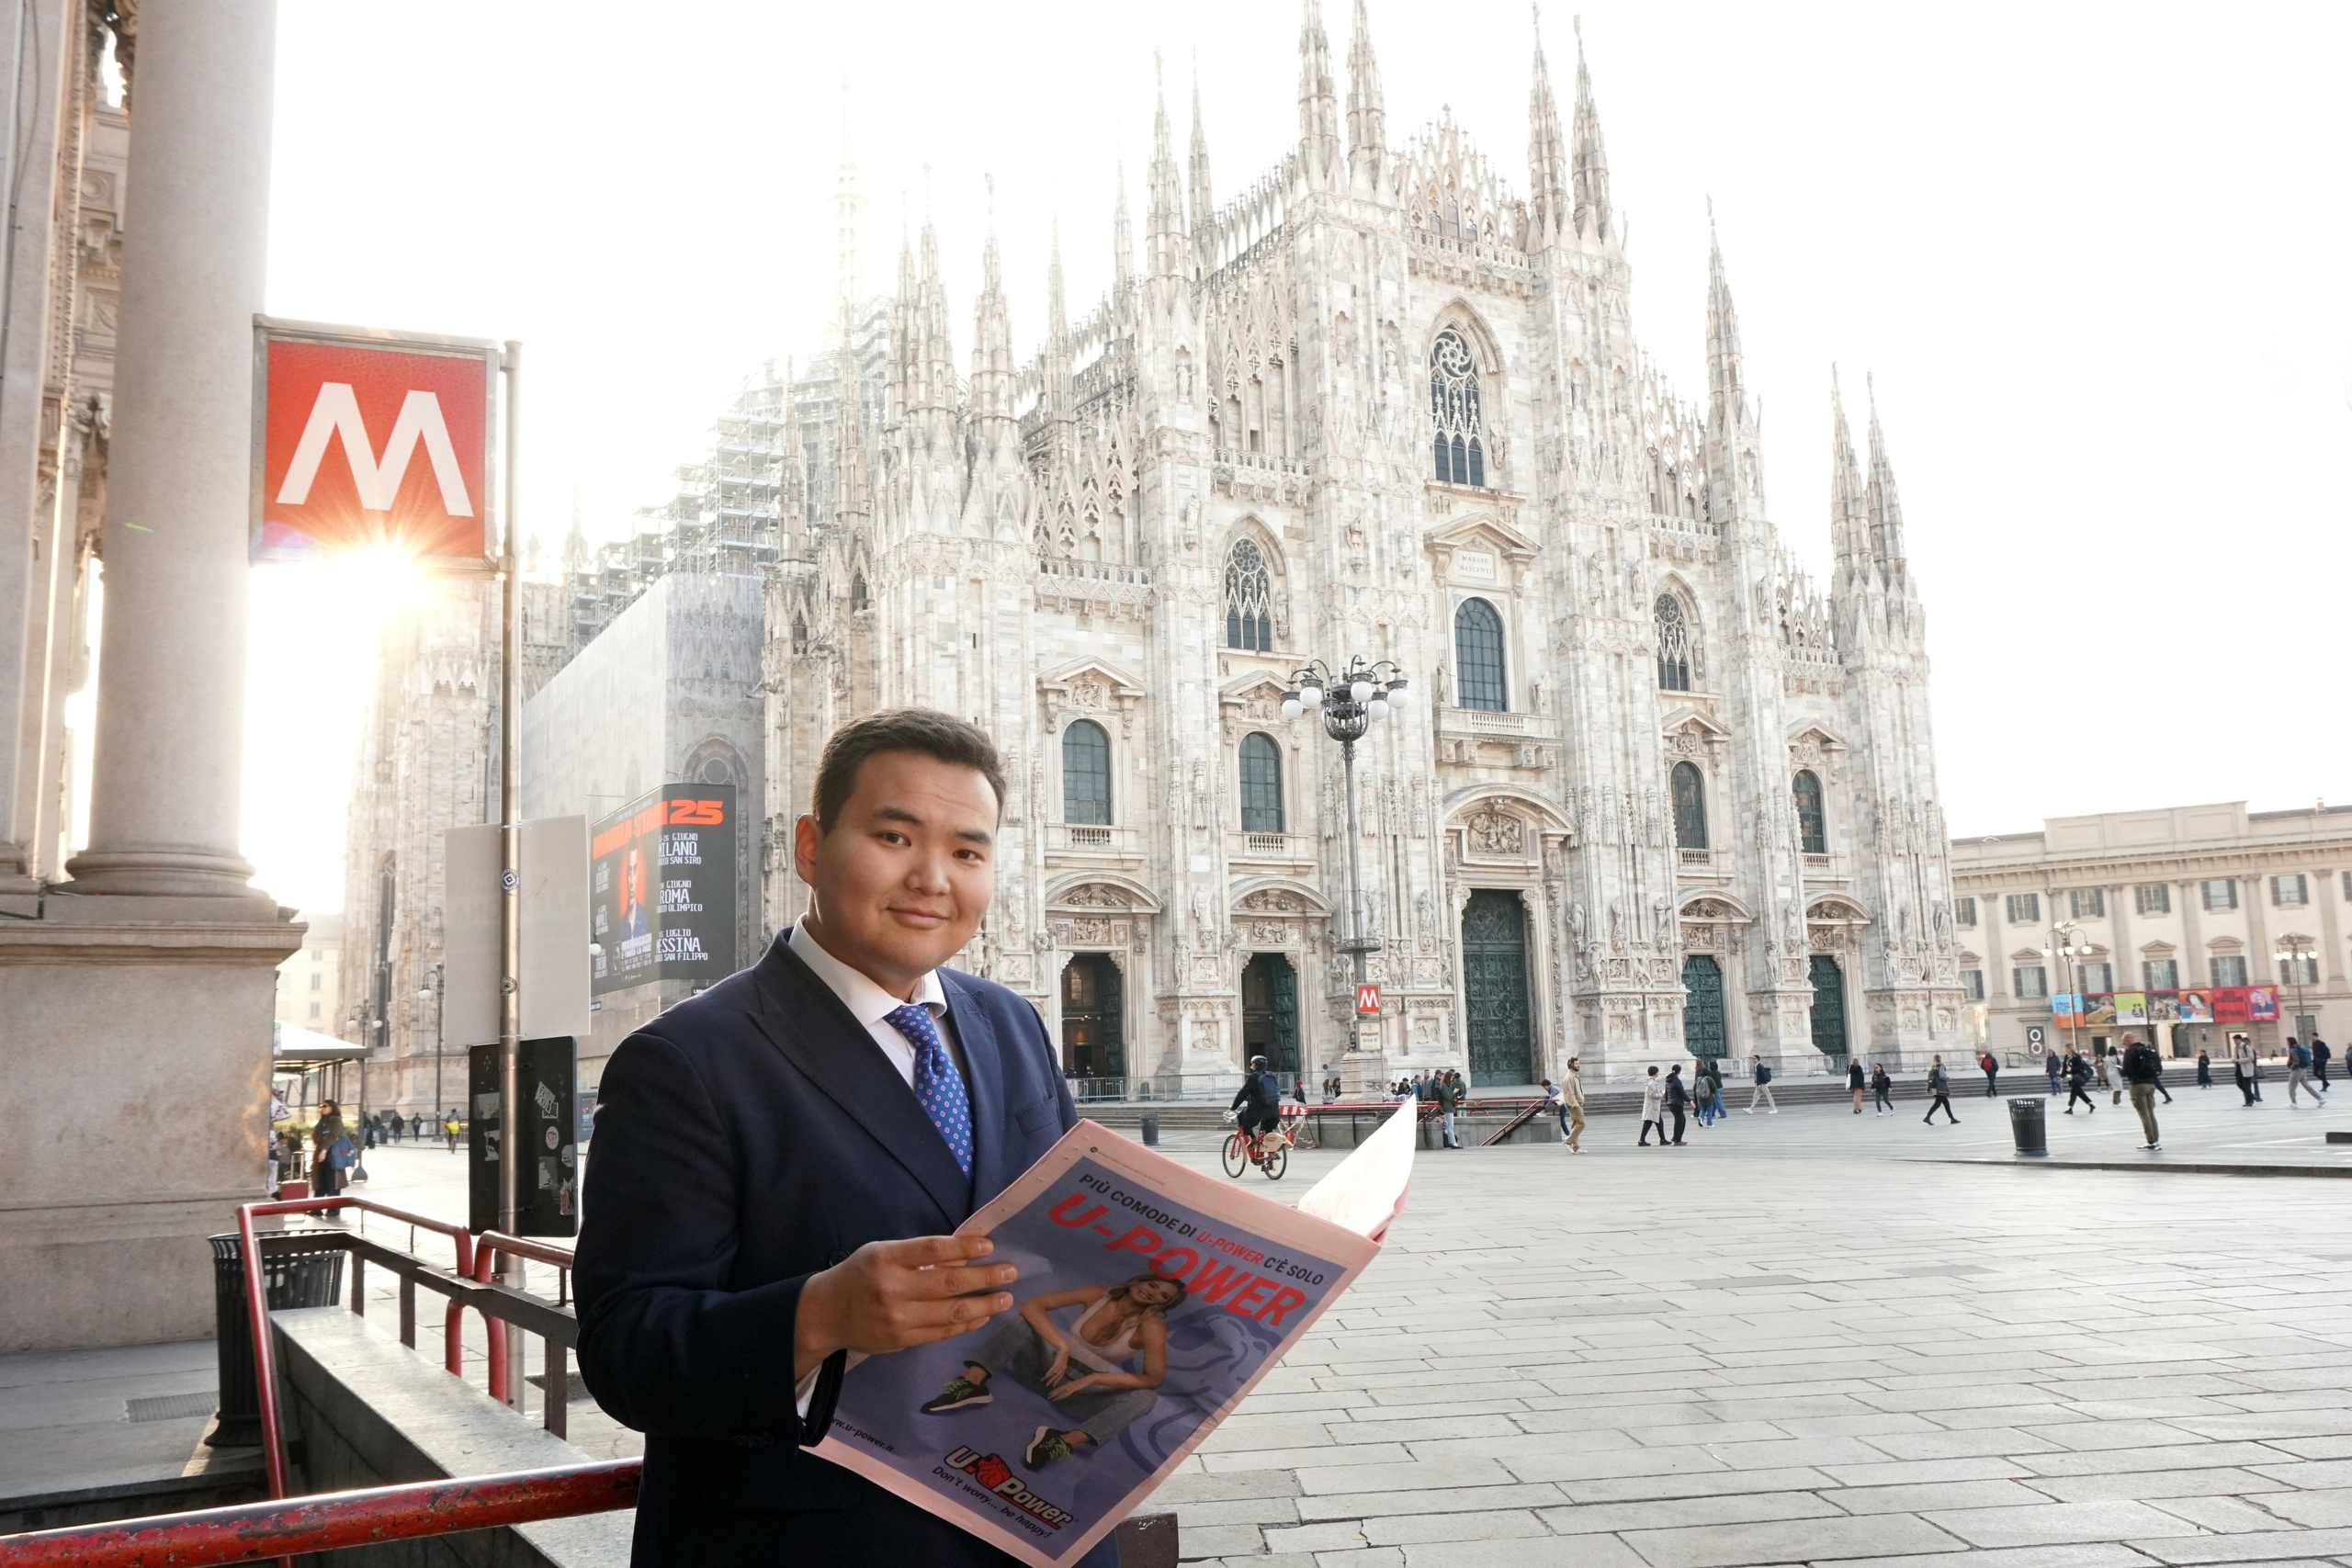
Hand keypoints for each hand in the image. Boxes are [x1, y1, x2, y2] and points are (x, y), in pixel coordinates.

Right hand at [793, 1235, 1015, 1379]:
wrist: (827, 1314)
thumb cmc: (860, 1274)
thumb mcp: (882, 1252)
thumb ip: (918, 1254)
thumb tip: (965, 1254)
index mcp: (886, 1259)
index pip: (931, 1250)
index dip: (963, 1247)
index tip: (989, 1246)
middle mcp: (892, 1289)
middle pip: (948, 1283)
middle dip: (985, 1278)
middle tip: (1011, 1273)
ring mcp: (898, 1319)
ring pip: (950, 1313)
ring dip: (983, 1305)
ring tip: (1005, 1298)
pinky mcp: (902, 1341)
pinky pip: (941, 1333)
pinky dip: (966, 1325)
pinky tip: (982, 1316)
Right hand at [1043, 1346, 1071, 1387]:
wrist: (1064, 1350)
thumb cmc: (1061, 1355)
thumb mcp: (1059, 1362)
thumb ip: (1057, 1366)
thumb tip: (1054, 1369)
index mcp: (1064, 1369)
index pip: (1060, 1377)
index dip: (1056, 1381)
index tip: (1053, 1386)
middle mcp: (1063, 1369)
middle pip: (1056, 1377)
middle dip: (1052, 1381)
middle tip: (1047, 1385)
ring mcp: (1060, 1367)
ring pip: (1054, 1374)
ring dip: (1049, 1378)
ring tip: (1045, 1381)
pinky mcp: (1057, 1363)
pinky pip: (1053, 1369)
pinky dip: (1049, 1373)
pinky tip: (1046, 1375)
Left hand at [1048, 1373, 1101, 1399]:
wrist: (1090, 1378)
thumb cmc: (1085, 1382)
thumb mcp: (1078, 1385)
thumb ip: (1074, 1387)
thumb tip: (1070, 1390)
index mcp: (1070, 1384)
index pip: (1060, 1388)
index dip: (1055, 1391)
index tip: (1050, 1394)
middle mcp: (1069, 1385)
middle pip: (1060, 1390)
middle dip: (1054, 1393)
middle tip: (1048, 1396)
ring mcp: (1072, 1386)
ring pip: (1062, 1391)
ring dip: (1057, 1395)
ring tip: (1052, 1398)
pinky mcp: (1075, 1388)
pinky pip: (1068, 1393)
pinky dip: (1063, 1395)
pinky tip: (1059, 1397)